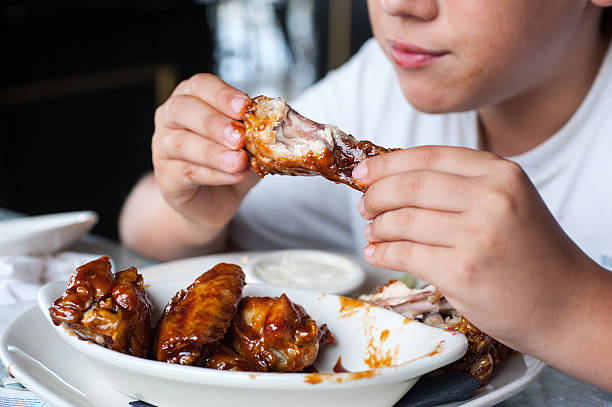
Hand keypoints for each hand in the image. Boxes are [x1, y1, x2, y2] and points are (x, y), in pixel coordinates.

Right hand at [152, 74, 258, 230]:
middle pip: (183, 109)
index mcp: (191, 98)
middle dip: (214, 122)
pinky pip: (187, 172)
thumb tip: (279, 126)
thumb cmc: (230, 161)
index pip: (200, 85)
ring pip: (181, 143)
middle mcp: (170, 118)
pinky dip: (215, 174)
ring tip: (239, 161)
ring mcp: (162, 147)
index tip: (244, 107)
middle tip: (239, 137)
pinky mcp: (166, 177)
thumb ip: (257, 131)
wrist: (213, 199)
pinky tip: (235, 176)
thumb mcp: (249, 141)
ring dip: (214, 152)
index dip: (222, 95)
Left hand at [352, 145, 596, 354]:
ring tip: (372, 234)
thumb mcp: (507, 201)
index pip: (427, 157)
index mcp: (500, 173)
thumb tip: (391, 179)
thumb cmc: (529, 253)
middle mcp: (492, 198)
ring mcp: (477, 236)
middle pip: (409, 185)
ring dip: (377, 228)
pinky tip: (378, 254)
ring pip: (402, 221)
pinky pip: (405, 255)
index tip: (363, 172)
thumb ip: (459, 185)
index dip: (386, 164)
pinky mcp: (463, 272)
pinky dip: (383, 254)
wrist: (566, 305)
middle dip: (376, 196)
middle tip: (364, 207)